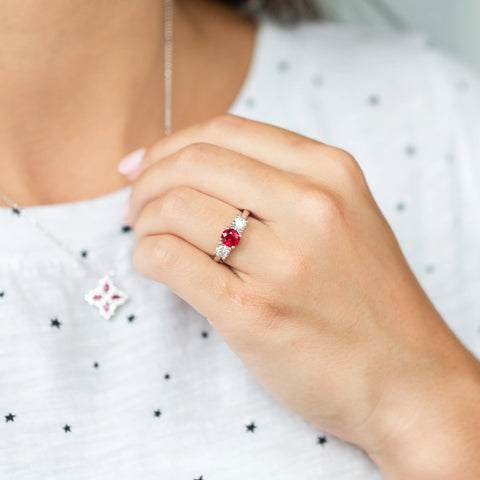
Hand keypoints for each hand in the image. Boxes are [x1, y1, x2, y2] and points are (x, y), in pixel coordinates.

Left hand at [120, 114, 479, 477]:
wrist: (407, 381)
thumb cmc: (370, 300)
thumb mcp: (345, 217)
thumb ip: (281, 184)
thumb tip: (195, 166)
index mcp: (331, 173)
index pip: (225, 131)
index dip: (170, 144)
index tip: (144, 166)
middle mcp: (311, 207)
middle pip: (194, 162)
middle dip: (147, 179)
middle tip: (135, 205)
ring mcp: (283, 261)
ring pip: (175, 208)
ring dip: (144, 220)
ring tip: (146, 238)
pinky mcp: (254, 313)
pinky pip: (171, 260)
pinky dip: (147, 255)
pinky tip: (154, 265)